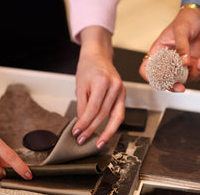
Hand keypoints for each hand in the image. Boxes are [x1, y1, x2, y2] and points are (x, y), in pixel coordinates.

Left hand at [72, 26, 125, 149]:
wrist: (98, 56)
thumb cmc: (88, 68)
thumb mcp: (80, 86)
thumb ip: (82, 106)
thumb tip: (82, 124)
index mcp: (102, 82)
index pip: (93, 108)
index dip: (84, 123)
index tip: (76, 132)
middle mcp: (115, 86)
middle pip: (104, 114)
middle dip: (92, 129)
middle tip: (82, 139)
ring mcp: (121, 90)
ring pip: (115, 117)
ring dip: (106, 132)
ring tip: (98, 143)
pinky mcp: (123, 94)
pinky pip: (119, 113)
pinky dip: (113, 125)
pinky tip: (106, 133)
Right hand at [139, 7, 199, 91]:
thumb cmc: (188, 19)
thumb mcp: (182, 30)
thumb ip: (182, 47)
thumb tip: (184, 63)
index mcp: (159, 49)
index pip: (147, 67)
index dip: (150, 77)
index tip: (159, 81)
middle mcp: (168, 58)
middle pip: (164, 79)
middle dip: (173, 85)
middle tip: (180, 87)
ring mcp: (180, 62)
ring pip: (182, 78)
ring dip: (193, 74)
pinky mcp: (192, 63)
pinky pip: (195, 75)